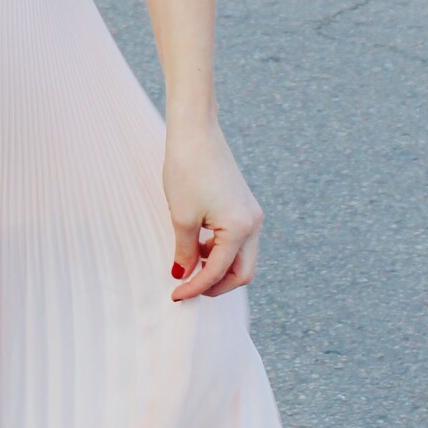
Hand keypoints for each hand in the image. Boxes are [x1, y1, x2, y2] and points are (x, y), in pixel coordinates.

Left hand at [162, 117, 261, 300]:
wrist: (195, 132)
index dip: (196, 288)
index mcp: (240, 228)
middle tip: (189, 289)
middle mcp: (253, 223)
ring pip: (242, 257)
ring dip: (219, 268)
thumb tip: (183, 274)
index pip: (219, 272)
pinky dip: (221, 250)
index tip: (175, 295)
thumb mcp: (182, 217)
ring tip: (191, 265)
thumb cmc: (186, 170)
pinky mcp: (244, 205)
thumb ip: (186, 251)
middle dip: (217, 285)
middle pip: (243, 272)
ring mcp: (252, 214)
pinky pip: (238, 240)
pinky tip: (199, 246)